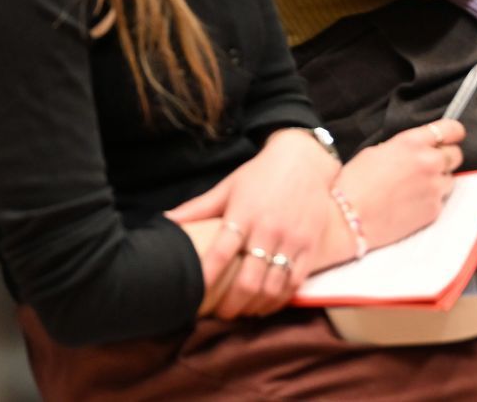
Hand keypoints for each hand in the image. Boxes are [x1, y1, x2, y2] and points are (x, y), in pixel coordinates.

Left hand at [167, 129, 338, 318]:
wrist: (303, 162)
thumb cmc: (259, 175)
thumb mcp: (227, 187)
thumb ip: (198, 208)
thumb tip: (166, 220)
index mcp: (243, 214)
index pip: (220, 252)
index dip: (207, 276)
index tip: (195, 294)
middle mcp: (268, 229)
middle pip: (248, 279)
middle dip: (232, 304)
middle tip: (220, 315)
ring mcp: (292, 240)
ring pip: (273, 287)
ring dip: (255, 307)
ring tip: (242, 313)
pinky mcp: (311, 247)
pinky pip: (295, 283)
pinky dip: (280, 300)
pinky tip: (267, 305)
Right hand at [333, 120, 463, 255]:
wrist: (349, 216)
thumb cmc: (355, 182)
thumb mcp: (376, 151)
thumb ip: (404, 148)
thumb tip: (416, 150)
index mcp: (412, 142)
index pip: (452, 130)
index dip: (452, 134)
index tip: (449, 137)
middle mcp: (429, 162)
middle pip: (456, 155)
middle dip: (444, 158)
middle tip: (427, 165)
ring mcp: (435, 188)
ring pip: (450, 179)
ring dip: (438, 180)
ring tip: (414, 187)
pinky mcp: (435, 210)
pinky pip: (441, 200)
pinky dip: (429, 200)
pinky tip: (410, 202)